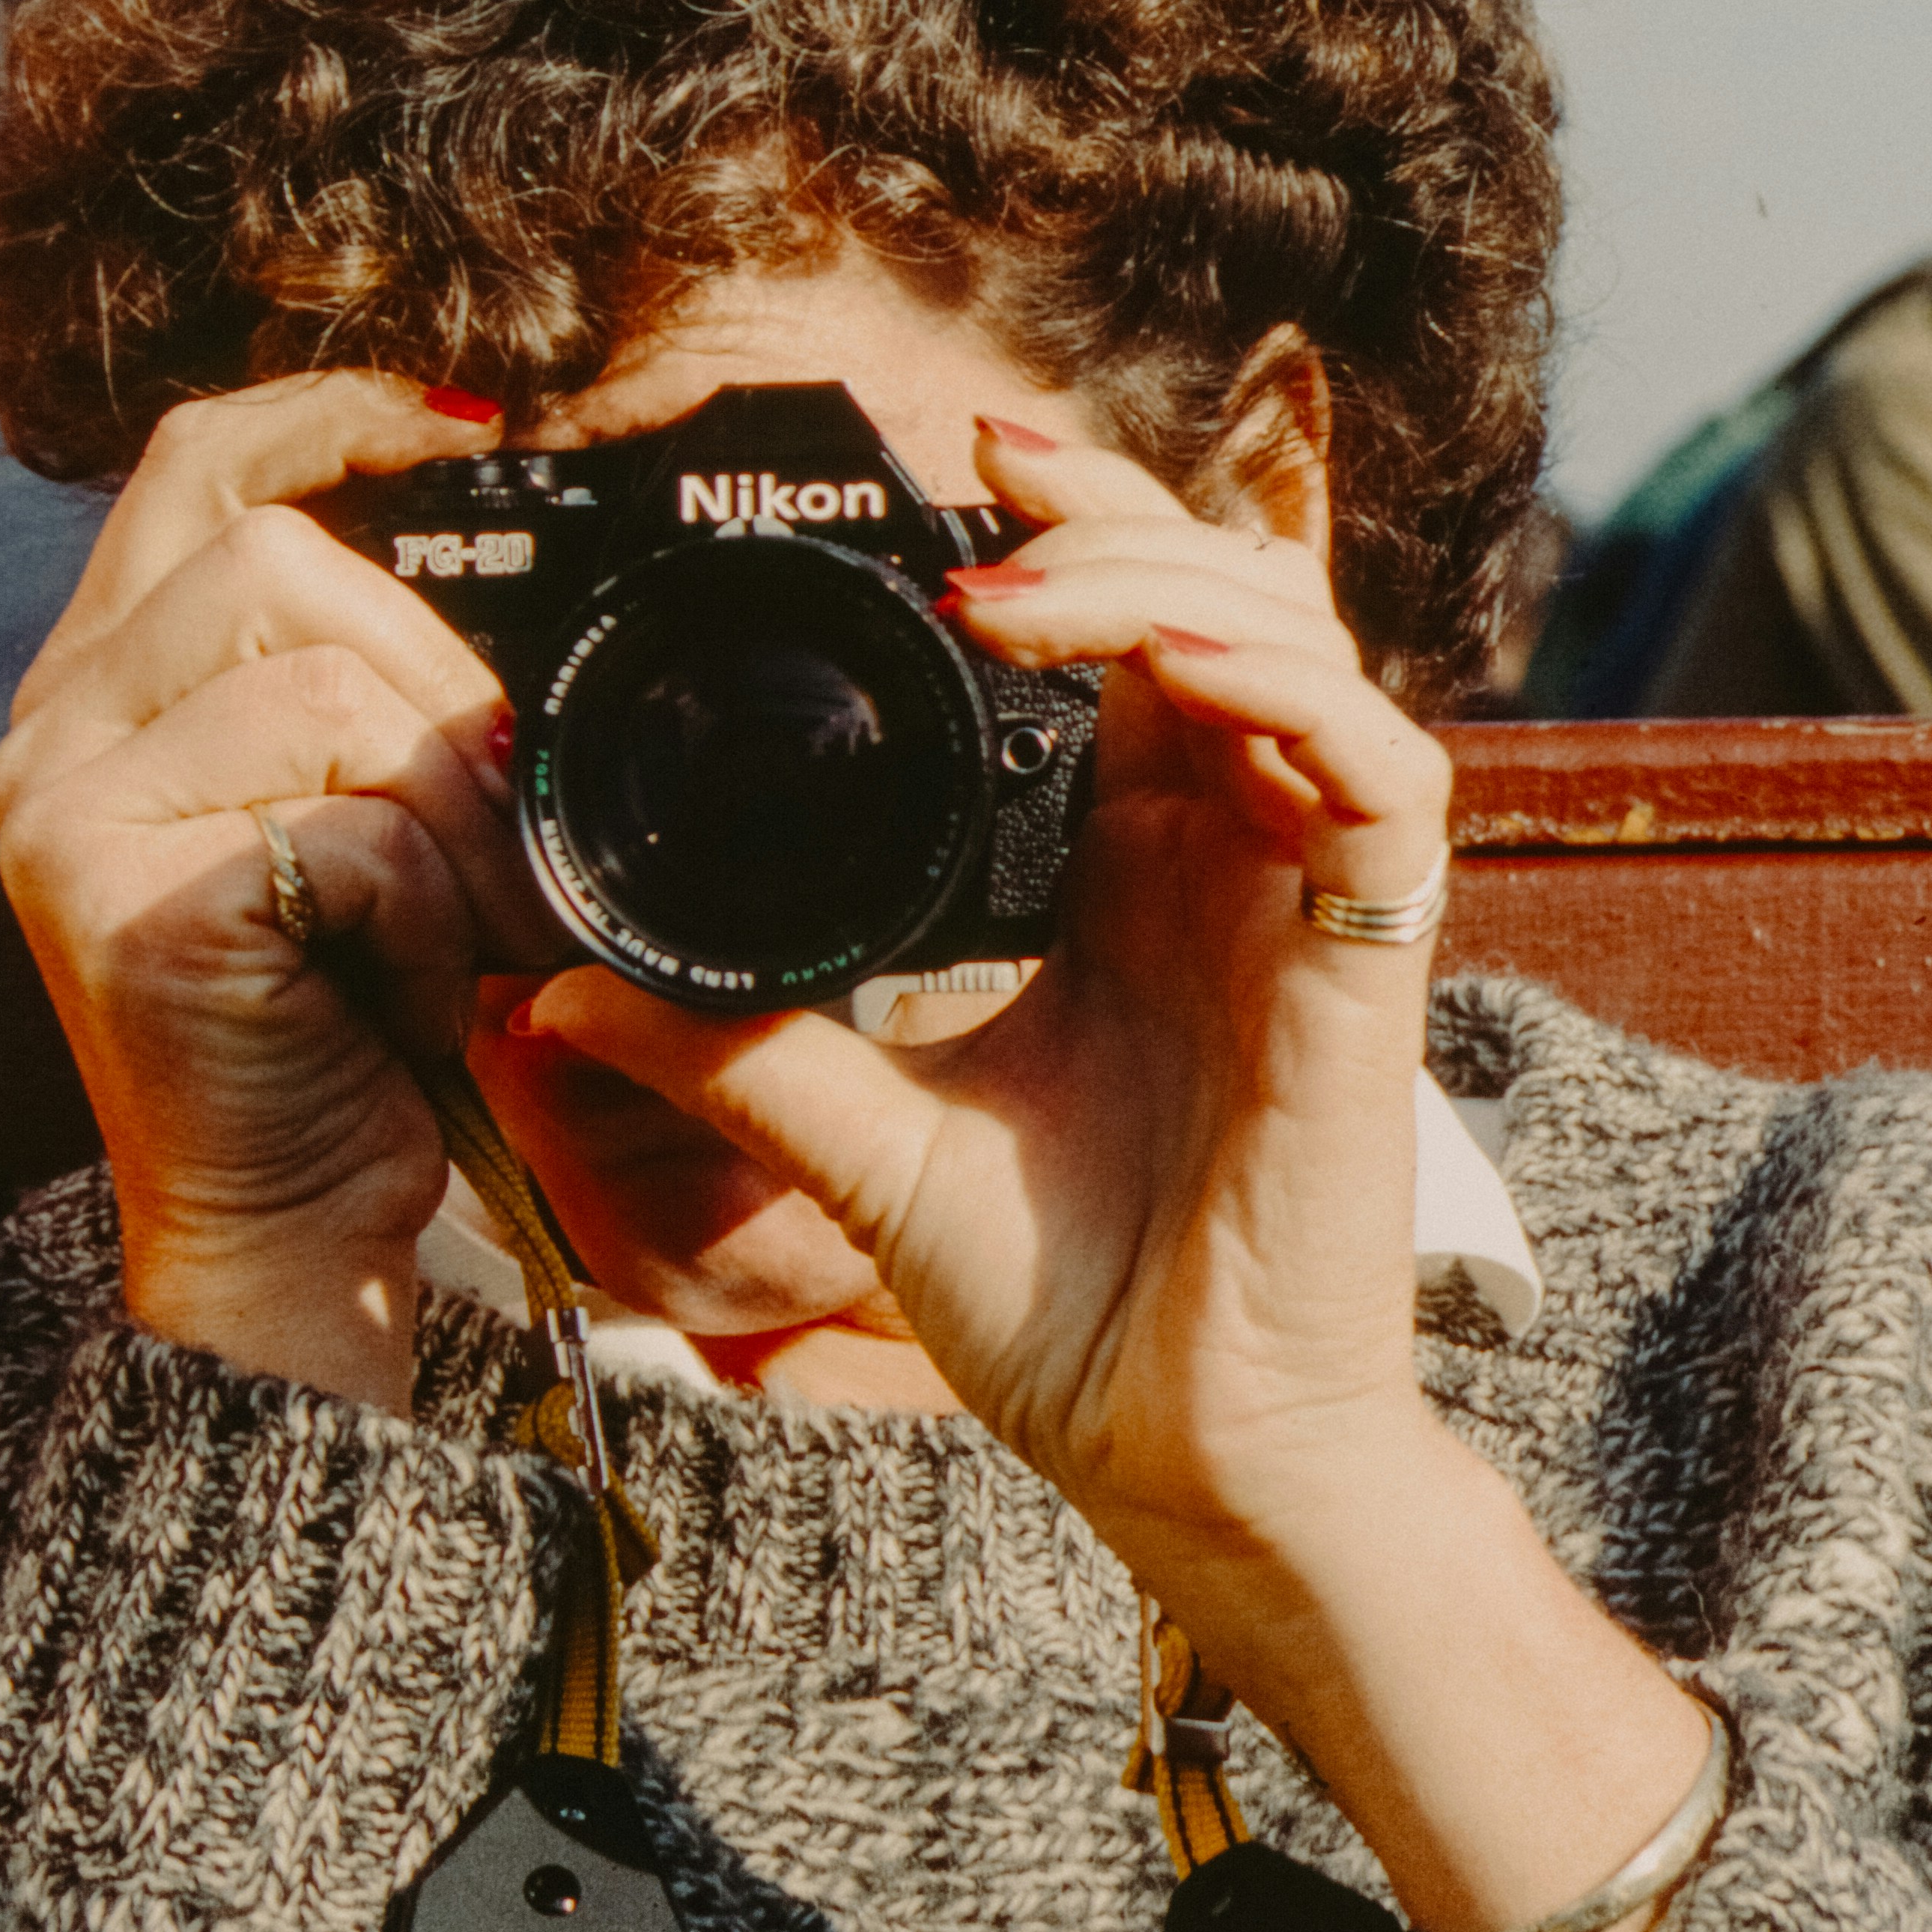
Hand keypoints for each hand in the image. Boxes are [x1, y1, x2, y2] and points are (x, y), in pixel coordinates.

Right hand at [0, 372, 532, 1408]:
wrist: (293, 1235)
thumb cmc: (352, 1027)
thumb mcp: (365, 813)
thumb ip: (373, 679)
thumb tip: (503, 537)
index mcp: (107, 686)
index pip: (196, 465)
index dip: (331, 412)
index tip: (471, 418)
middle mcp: (55, 732)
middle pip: (280, 557)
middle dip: (434, 684)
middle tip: (486, 838)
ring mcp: (68, 813)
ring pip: (325, 678)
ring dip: (447, 812)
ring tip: (452, 933)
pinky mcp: (117, 902)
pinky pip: (341, 825)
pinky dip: (422, 913)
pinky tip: (401, 995)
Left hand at [534, 415, 1718, 1931]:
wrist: (1180, 1453)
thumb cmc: (1065, 1310)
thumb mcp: (866, 1149)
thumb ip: (731, 1053)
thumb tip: (550, 990)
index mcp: (1131, 870)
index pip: (1125, 636)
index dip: (1061, 534)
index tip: (941, 478)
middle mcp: (1230, 855)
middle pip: (1216, 598)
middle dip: (1106, 518)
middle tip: (979, 493)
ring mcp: (1309, 893)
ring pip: (1299, 642)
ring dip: (1168, 582)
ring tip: (1022, 592)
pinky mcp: (1373, 948)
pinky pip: (1381, 763)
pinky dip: (1283, 688)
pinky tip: (1170, 672)